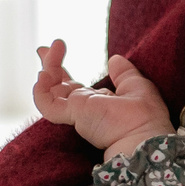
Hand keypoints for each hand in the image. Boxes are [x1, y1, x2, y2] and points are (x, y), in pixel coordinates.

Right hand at [33, 42, 175, 156]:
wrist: (142, 137)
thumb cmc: (144, 118)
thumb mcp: (135, 86)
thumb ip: (123, 73)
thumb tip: (115, 59)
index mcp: (96, 103)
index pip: (73, 86)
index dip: (62, 69)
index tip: (57, 48)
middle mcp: (83, 107)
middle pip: (58, 85)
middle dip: (49, 65)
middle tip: (42, 48)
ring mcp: (75, 112)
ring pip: (49, 91)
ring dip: (47, 68)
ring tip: (48, 50)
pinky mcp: (71, 115)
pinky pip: (45, 103)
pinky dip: (40, 89)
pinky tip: (43, 74)